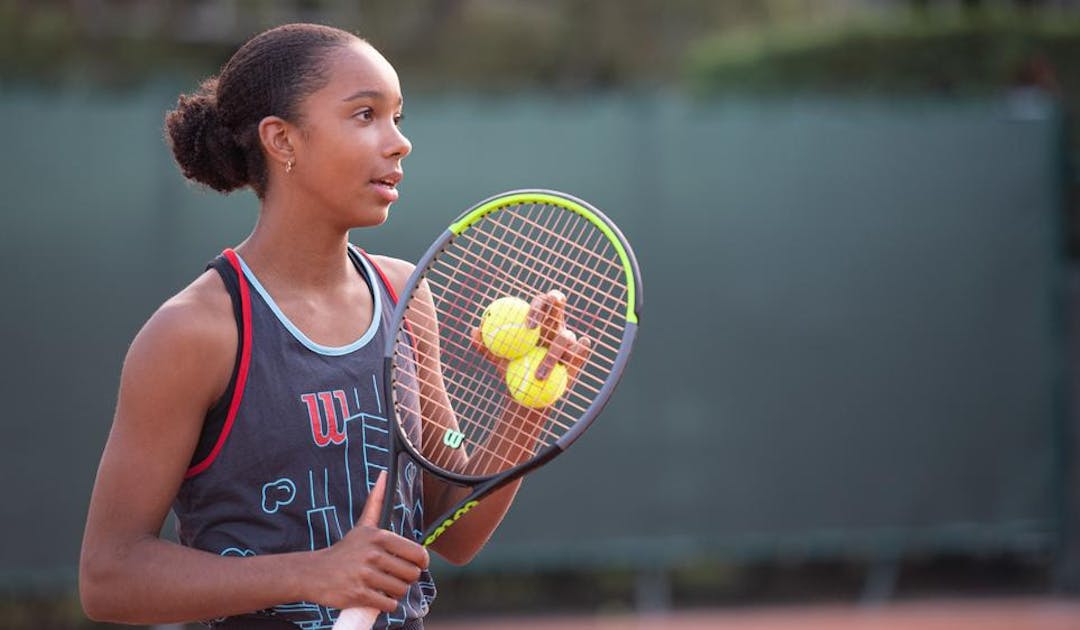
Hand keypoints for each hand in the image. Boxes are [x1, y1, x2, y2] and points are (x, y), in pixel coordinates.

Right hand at [309, 472, 428, 610]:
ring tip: (386, 586)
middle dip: (407, 579)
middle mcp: (373, 554)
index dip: (421, 563)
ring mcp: (365, 575)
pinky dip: (386, 604)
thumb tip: (384, 473)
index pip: (417, 554)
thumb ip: (376, 501)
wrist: (315, 573)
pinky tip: (378, 597)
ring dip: (396, 592)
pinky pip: (388, 604)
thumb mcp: (362, 525)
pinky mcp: (359, 595)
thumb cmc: (345, 550)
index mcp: (379, 537)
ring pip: (400, 590)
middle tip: (396, 577)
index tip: (415, 565)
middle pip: (411, 574)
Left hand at [472, 290, 592, 383]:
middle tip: (533, 328)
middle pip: (558, 303)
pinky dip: (579, 352)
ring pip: (566, 338)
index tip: (527, 324)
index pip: (542, 302)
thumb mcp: (496, 358)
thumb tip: (473, 331)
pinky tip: (569, 361)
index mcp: (540, 319)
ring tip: (539, 376)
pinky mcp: (578, 356)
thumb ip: (485, 345)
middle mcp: (556, 323)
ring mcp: (569, 339)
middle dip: (553, 302)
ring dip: (551, 357)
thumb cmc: (511, 370)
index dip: (537, 306)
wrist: (527, 392)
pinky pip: (582, 351)